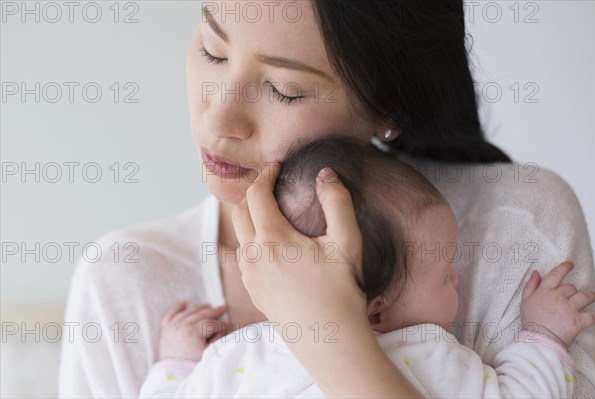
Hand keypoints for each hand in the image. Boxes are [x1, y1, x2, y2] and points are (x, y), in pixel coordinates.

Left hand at [159, 301, 232, 361]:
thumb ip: (218, 338)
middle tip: (223, 308)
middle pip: (200, 314)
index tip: (230, 327)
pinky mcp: (166, 331)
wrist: (174, 375)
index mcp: (192, 331)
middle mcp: (181, 326)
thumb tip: (224, 329)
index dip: (222, 324)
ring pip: (187, 312)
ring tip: (209, 306)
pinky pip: (170, 315)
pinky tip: (184, 303)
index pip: (211, 323)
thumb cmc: (192, 365)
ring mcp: (172, 327)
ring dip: (199, 308)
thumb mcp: (209, 353)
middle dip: (213, 311)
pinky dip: (177, 308)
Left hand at [232, 165, 365, 328]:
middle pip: (240, 211)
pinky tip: (269, 244)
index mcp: (272, 238)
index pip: (256, 193)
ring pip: (239, 234)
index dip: (265, 175)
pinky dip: (250, 239)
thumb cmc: (341, 293)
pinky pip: (242, 256)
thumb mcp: (347, 243)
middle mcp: (253, 255)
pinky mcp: (253, 291)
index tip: (277, 167)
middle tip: (272, 184)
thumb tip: (326, 174)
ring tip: (270, 210)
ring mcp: (249, 275)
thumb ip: (337, 202)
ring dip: (249, 216)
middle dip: (253, 192)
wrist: (329, 343)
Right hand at [520, 261, 594, 347]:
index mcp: (545, 292)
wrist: (538, 340)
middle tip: (575, 294)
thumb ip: (531, 285)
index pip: (556, 275)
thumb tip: (535, 272)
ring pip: (585, 297)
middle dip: (574, 290)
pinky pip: (593, 316)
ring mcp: (570, 309)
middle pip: (571, 288)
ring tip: (594, 297)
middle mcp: (558, 297)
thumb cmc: (531, 321)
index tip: (570, 264)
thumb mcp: (525, 301)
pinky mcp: (578, 321)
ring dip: (591, 296)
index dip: (564, 268)